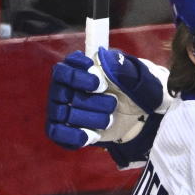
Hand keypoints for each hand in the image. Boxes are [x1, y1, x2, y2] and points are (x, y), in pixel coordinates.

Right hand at [47, 48, 166, 165]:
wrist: (135, 112)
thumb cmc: (130, 88)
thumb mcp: (133, 75)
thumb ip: (120, 66)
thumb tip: (104, 59)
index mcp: (74, 68)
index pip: (63, 71)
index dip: (79, 79)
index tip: (100, 84)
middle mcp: (62, 88)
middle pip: (65, 95)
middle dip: (94, 102)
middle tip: (113, 102)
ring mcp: (60, 109)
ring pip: (65, 115)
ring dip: (94, 118)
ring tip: (110, 118)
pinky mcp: (64, 129)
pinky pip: (58, 133)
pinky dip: (77, 135)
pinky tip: (94, 134)